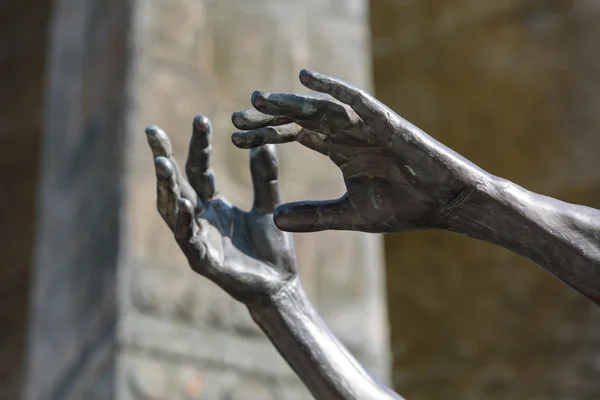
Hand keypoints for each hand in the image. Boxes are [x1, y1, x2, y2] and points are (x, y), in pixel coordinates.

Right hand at [145, 116, 296, 304]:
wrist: (280, 284)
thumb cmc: (271, 248)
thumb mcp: (269, 205)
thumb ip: (265, 177)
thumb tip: (262, 142)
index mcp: (213, 205)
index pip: (198, 170)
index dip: (198, 145)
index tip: (201, 118)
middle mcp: (200, 219)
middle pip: (175, 184)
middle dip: (164, 159)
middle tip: (154, 132)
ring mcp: (198, 240)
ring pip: (172, 210)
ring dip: (166, 187)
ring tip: (162, 162)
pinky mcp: (204, 262)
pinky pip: (188, 240)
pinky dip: (184, 221)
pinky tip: (184, 201)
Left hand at [231, 70, 490, 232]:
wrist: (445, 203)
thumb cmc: (405, 206)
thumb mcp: (350, 214)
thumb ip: (314, 216)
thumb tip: (274, 219)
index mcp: (340, 150)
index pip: (295, 136)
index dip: (266, 136)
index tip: (236, 139)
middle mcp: (348, 133)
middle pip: (300, 119)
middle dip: (269, 117)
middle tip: (236, 117)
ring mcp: (365, 125)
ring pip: (321, 108)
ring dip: (291, 102)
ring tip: (259, 99)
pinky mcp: (385, 122)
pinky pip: (355, 100)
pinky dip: (332, 87)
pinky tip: (305, 77)